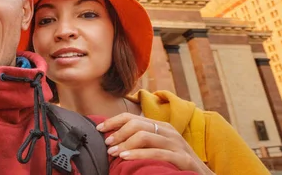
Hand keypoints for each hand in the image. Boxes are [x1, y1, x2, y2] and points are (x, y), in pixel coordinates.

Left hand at [96, 112, 213, 174]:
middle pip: (136, 124)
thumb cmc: (176, 165)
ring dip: (125, 143)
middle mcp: (168, 131)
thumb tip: (114, 141)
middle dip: (118, 132)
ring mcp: (177, 143)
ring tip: (113, 152)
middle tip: (106, 143)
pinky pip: (157, 152)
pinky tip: (126, 157)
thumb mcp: (159, 149)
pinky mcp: (183, 158)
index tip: (99, 129)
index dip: (113, 122)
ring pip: (144, 135)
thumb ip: (142, 142)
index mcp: (161, 127)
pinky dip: (138, 154)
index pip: (132, 117)